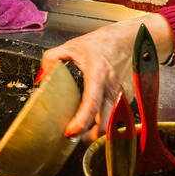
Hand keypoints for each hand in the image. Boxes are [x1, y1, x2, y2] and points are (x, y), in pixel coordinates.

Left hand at [37, 15, 174, 140]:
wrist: (132, 39)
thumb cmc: (104, 42)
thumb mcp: (73, 46)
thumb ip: (52, 59)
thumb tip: (42, 78)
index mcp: (98, 74)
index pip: (92, 104)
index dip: (81, 122)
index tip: (70, 132)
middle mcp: (113, 88)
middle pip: (106, 124)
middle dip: (90, 136)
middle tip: (75, 136)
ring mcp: (123, 95)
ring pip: (112, 123)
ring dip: (98, 130)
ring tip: (84, 129)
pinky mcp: (128, 98)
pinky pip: (117, 115)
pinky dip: (106, 120)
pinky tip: (95, 115)